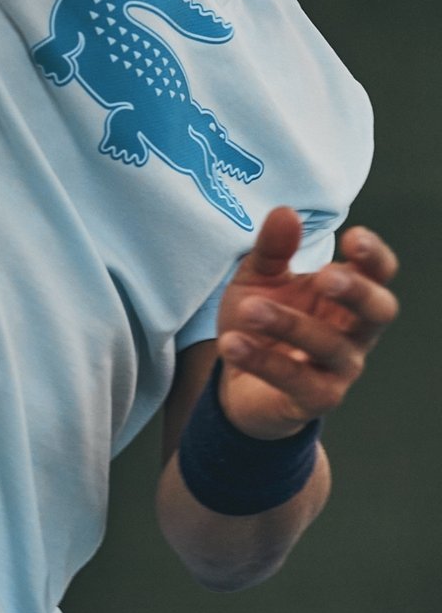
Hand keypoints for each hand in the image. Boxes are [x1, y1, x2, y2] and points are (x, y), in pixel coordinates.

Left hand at [216, 206, 398, 439]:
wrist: (239, 383)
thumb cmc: (260, 323)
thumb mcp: (258, 280)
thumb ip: (272, 250)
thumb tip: (284, 212)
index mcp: (348, 297)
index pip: (379, 274)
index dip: (373, 256)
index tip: (352, 236)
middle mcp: (354, 333)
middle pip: (378, 311)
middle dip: (356, 292)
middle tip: (324, 277)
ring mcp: (339, 370)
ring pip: (330, 346)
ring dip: (289, 325)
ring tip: (250, 309)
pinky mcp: (315, 400)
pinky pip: (295, 379)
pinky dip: (262, 361)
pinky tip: (232, 343)